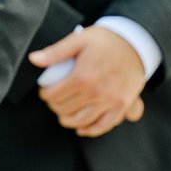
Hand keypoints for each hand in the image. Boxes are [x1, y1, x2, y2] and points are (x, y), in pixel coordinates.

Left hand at [30, 25, 147, 137]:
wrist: (136, 43)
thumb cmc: (106, 40)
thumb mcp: (79, 39)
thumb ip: (55, 52)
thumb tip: (34, 60)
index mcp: (83, 76)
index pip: (54, 95)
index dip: (45, 94)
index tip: (45, 91)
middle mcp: (96, 92)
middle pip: (66, 109)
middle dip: (55, 106)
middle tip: (53, 100)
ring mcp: (111, 101)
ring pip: (82, 121)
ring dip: (68, 120)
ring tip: (63, 115)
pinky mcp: (122, 106)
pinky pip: (104, 125)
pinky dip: (91, 130)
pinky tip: (82, 129)